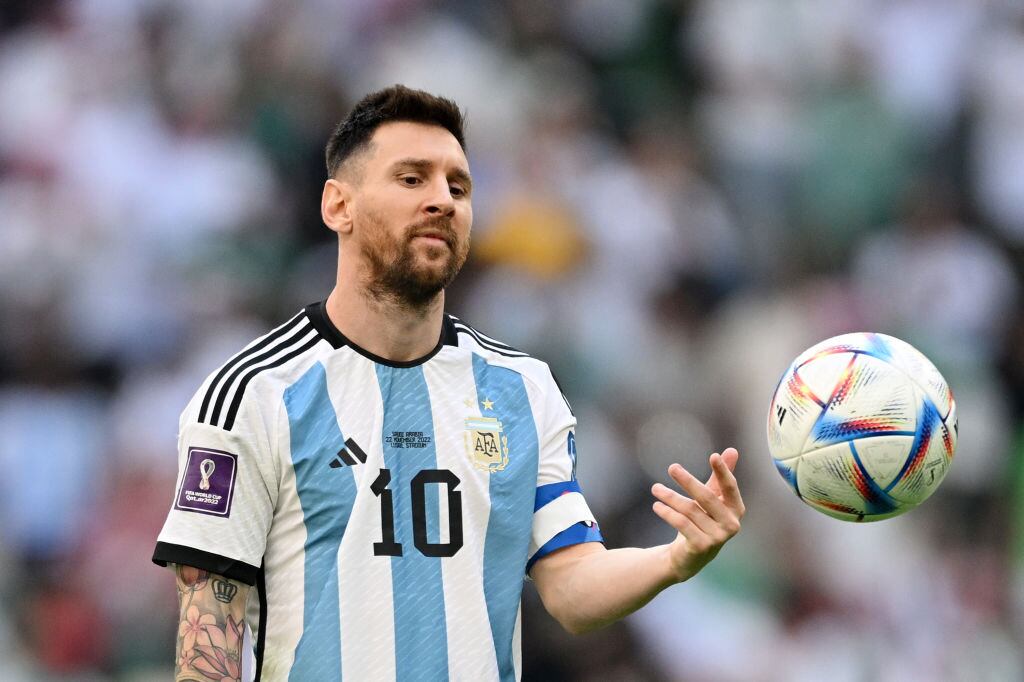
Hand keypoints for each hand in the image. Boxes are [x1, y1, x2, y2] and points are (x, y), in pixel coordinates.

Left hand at [651, 448, 744, 582]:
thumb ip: (720, 477)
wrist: (691, 556)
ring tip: (655, 489)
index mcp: (736, 509)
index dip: (723, 472)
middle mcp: (731, 524)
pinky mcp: (701, 546)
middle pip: (707, 497)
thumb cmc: (703, 520)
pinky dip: (668, 513)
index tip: (713, 456)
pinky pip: (682, 524)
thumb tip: (732, 450)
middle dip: (688, 481)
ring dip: (670, 497)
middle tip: (672, 468)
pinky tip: (657, 505)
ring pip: (690, 510)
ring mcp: (717, 537)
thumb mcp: (712, 498)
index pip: (730, 487)